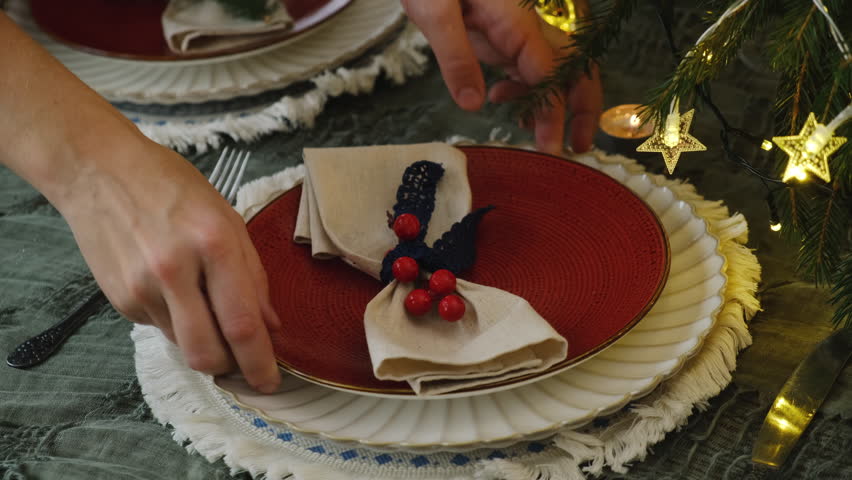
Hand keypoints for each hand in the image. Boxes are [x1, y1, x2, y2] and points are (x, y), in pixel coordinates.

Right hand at [58, 139, 281, 392]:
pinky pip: (161, 329)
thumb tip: (270, 326)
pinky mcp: (120, 300)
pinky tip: (174, 289)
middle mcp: (175, 270)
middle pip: (208, 354)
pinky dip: (178, 322)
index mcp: (213, 243)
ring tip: (207, 308)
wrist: (99, 170)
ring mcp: (142, 288)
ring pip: (184, 346)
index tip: (270, 382)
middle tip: (245, 362)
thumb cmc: (171, 187)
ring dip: (205, 342)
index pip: (242, 324)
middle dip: (232, 369)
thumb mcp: (228, 218)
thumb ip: (253, 275)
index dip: (260, 363)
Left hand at [401, 0, 602, 153]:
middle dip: (582, 108)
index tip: (550, 148)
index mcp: (518, 24)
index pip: (549, 75)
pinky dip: (527, 91)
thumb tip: (473, 106)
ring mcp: (517, 34)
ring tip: (537, 137)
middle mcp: (528, 29)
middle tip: (578, 147)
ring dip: (553, 105)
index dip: (554, 114)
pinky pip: (529, 67)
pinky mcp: (504, 37)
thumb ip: (455, 58)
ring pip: (554, 72)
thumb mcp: (436, 14)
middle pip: (574, 69)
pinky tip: (500, 100)